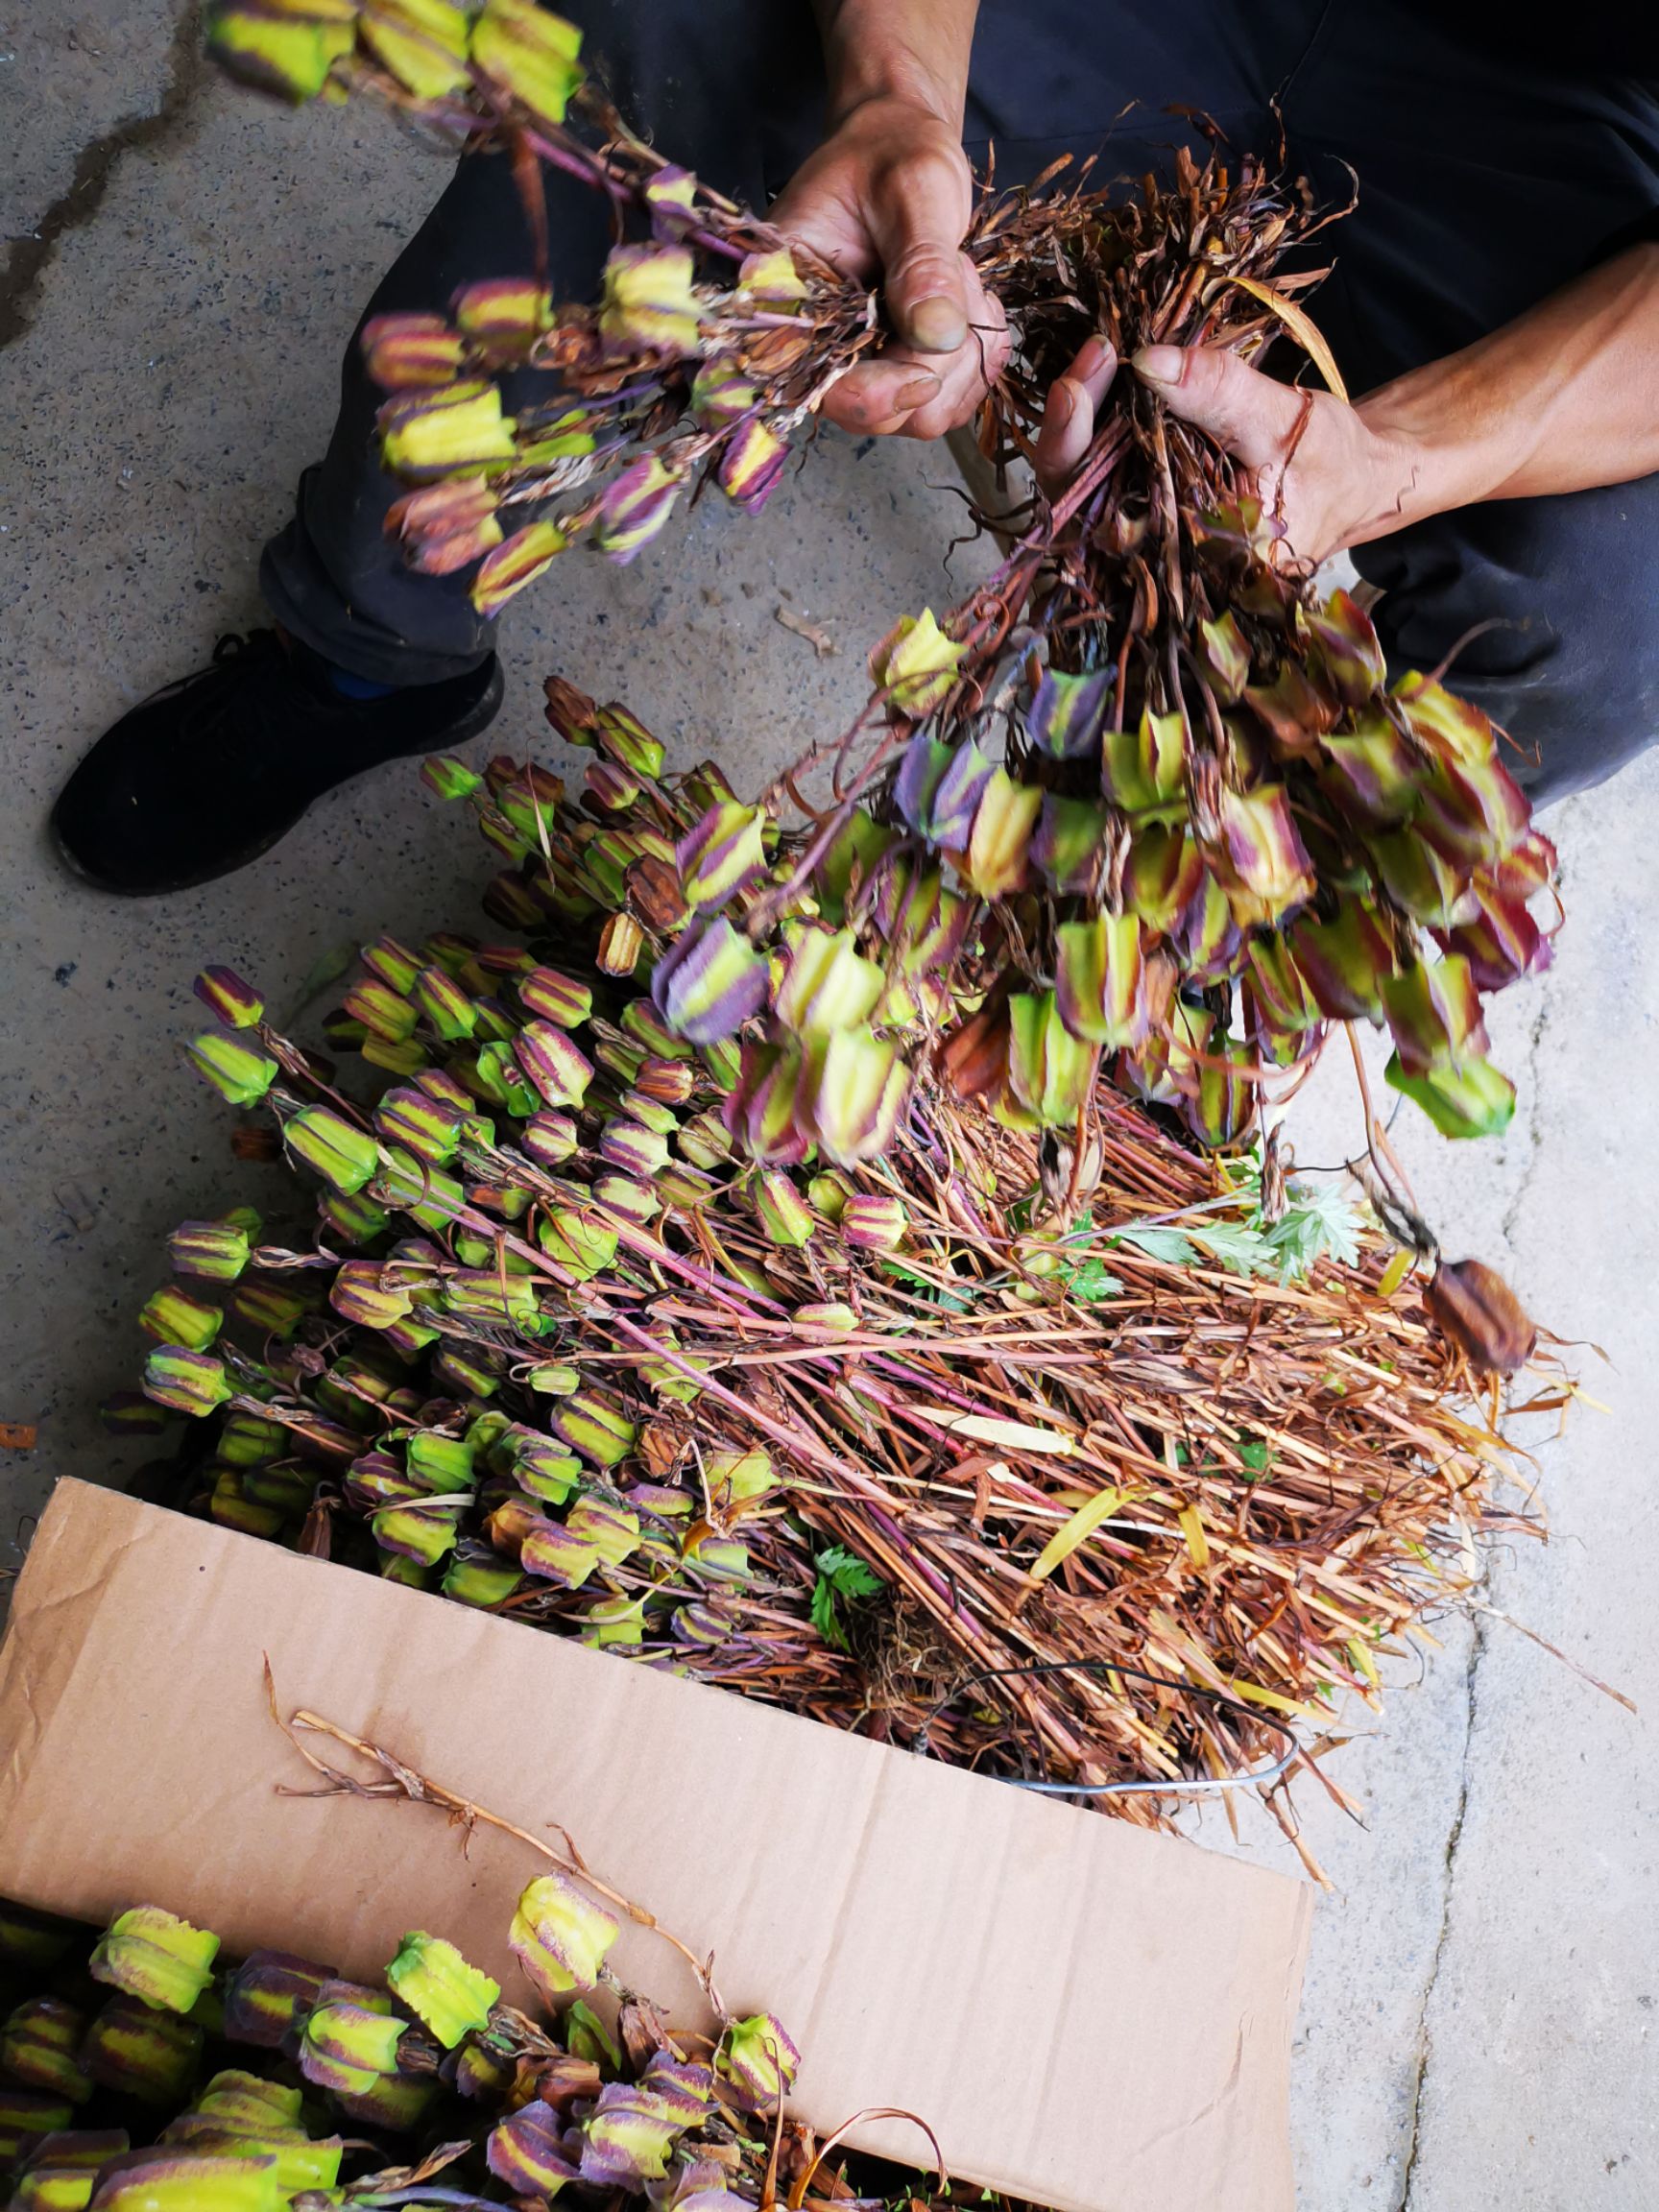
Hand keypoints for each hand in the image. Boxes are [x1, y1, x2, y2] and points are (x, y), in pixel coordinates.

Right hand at [770, 94, 1009, 439]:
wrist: (900, 147)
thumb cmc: (893, 154)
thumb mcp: (912, 190)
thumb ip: (922, 263)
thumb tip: (937, 335)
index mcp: (791, 303)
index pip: (825, 390)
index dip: (881, 393)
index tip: (935, 355)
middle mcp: (818, 349)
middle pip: (883, 413)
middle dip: (939, 357)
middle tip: (954, 271)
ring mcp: (859, 367)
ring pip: (924, 413)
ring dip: (964, 354)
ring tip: (959, 278)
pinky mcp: (896, 371)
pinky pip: (949, 398)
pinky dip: (977, 357)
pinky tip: (972, 302)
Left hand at [1034, 337, 1424, 566]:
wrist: (1351, 480)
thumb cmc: (1333, 463)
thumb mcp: (1284, 422)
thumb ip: (1219, 394)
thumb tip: (1146, 361)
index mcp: (1192, 570)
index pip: (1101, 523)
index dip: (1075, 455)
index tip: (1075, 389)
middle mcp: (1159, 567)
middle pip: (1079, 507)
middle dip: (1071, 430)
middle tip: (1088, 359)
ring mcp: (1150, 541)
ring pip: (1086, 488)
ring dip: (1084, 421)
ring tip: (1097, 356)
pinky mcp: (1151, 512)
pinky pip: (1106, 476)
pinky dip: (1101, 426)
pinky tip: (1106, 377)